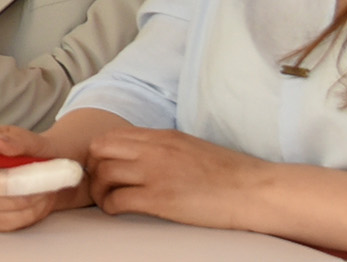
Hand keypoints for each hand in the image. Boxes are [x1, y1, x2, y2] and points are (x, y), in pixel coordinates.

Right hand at [0, 124, 92, 231]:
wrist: (46, 177)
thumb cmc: (32, 153)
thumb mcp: (31, 140)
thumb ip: (17, 140)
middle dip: (8, 182)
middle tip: (36, 176)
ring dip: (26, 198)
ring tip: (41, 187)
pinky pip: (6, 220)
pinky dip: (28, 213)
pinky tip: (35, 202)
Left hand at [88, 128, 270, 228]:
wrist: (253, 190)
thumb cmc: (228, 173)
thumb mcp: (189, 147)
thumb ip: (161, 147)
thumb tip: (139, 154)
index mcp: (161, 136)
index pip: (110, 136)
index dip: (99, 153)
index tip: (101, 166)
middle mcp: (152, 150)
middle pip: (98, 150)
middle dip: (92, 168)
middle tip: (100, 184)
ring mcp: (154, 173)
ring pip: (102, 174)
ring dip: (99, 190)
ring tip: (108, 200)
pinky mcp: (159, 199)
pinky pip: (117, 200)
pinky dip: (111, 207)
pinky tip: (118, 211)